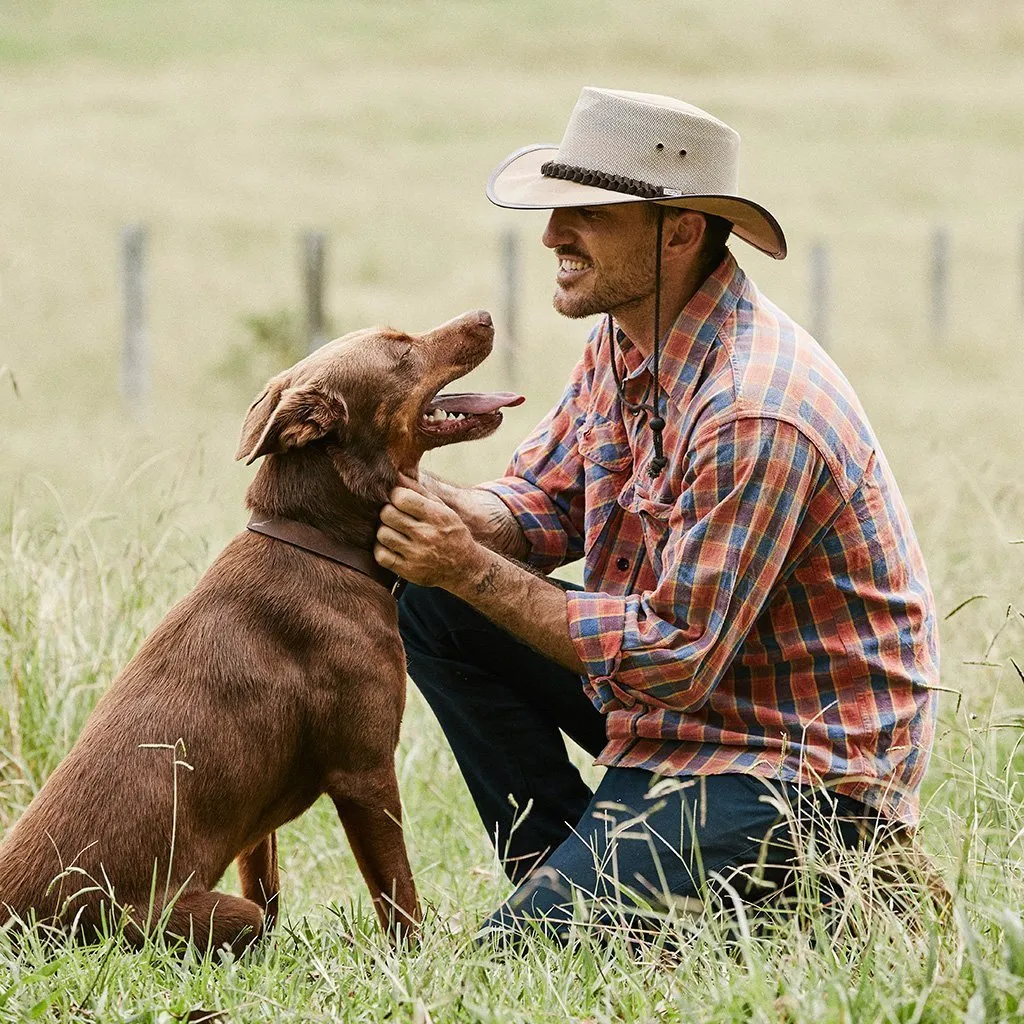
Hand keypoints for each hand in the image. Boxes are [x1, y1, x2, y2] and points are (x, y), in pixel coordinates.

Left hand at [374, 474, 485, 591]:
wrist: (463, 567)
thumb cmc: (450, 532)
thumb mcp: (441, 508)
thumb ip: (418, 491)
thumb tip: (396, 474)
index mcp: (436, 516)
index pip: (401, 497)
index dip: (396, 495)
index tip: (400, 500)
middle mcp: (426, 535)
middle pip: (387, 514)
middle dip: (388, 512)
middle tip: (395, 516)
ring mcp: (416, 555)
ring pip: (382, 534)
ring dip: (384, 530)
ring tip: (394, 531)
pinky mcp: (408, 571)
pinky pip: (381, 556)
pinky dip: (381, 549)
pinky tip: (391, 546)